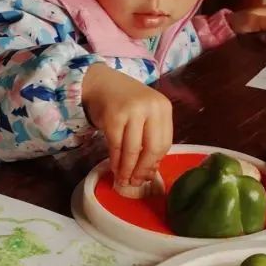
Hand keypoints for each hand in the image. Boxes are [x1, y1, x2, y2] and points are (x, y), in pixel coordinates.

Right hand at [82, 64, 172, 185]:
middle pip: (152, 148)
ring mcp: (132, 111)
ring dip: (127, 169)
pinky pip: (116, 145)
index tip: (147, 175)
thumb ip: (150, 137)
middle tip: (135, 182)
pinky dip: (115, 160)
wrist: (100, 82)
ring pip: (133, 149)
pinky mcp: (114, 116)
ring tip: (123, 180)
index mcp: (163, 107)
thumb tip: (149, 172)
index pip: (165, 142)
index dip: (155, 163)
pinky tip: (114, 168)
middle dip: (142, 169)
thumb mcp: (144, 114)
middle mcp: (151, 107)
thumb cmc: (124, 101)